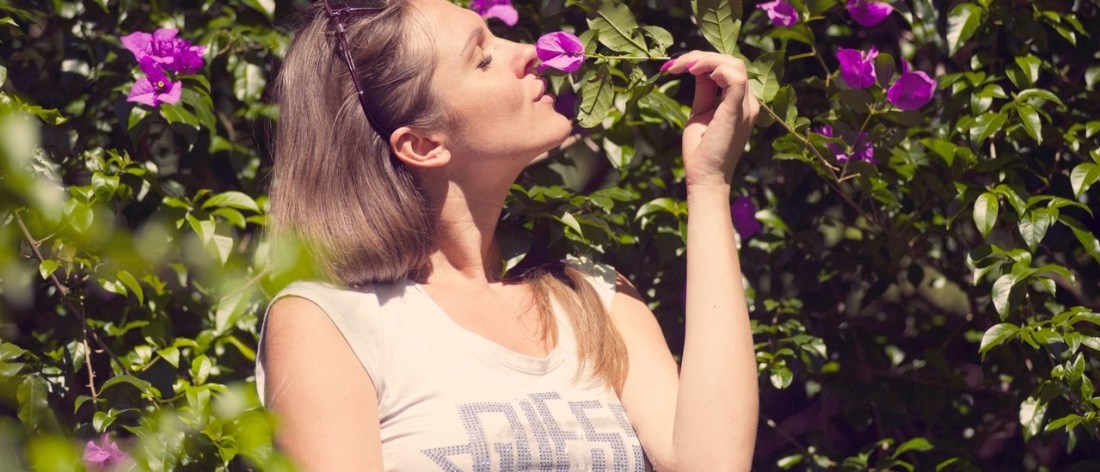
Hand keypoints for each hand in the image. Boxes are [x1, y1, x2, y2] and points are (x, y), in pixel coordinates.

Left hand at [664, 52, 759, 190]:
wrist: (704, 176)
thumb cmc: (701, 150)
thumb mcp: (700, 112)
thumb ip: (704, 90)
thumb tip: (698, 69)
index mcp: (741, 102)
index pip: (728, 68)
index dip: (703, 61)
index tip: (675, 66)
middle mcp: (749, 102)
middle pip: (731, 62)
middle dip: (700, 57)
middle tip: (674, 65)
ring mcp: (745, 107)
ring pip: (734, 64)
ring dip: (705, 59)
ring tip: (682, 66)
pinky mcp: (736, 111)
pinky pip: (735, 78)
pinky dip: (715, 68)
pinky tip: (694, 71)